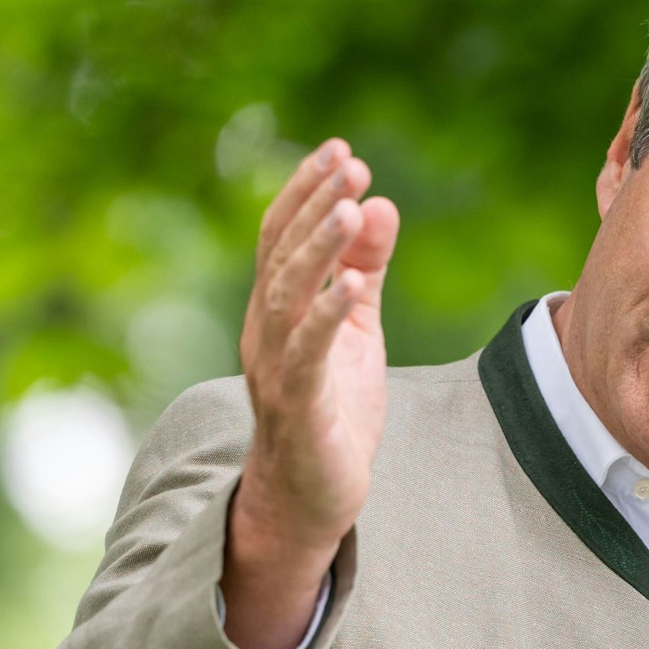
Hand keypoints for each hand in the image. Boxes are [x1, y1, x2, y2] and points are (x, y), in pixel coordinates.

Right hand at [232, 137, 400, 571]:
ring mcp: (276, 369)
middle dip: (314, 204)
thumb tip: (382, 203)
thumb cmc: (332, 408)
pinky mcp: (298, 406)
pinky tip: (350, 284)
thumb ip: (364, 269)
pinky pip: (306, 354)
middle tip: (350, 163)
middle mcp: (266, 331)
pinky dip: (326, 315)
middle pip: (282, 255)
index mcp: (276, 308)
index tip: (341, 151)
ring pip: (287, 296)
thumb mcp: (356, 329)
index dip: (307, 191)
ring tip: (350, 206)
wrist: (310, 497)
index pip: (282, 236)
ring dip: (318, 248)